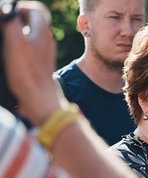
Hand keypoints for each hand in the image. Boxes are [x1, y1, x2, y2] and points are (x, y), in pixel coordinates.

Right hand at [3, 1, 58, 124]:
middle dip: (19, 19)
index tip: (7, 14)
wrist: (40, 102)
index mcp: (42, 33)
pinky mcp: (42, 66)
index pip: (36, 10)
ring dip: (19, 33)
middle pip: (35, 22)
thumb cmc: (27, 74)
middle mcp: (47, 42)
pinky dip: (22, 47)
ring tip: (7, 40)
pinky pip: (33, 49)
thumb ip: (11, 23)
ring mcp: (46, 54)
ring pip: (33, 36)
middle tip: (5, 26)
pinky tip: (12, 56)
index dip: (20, 8)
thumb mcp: (15, 44)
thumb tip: (7, 8)